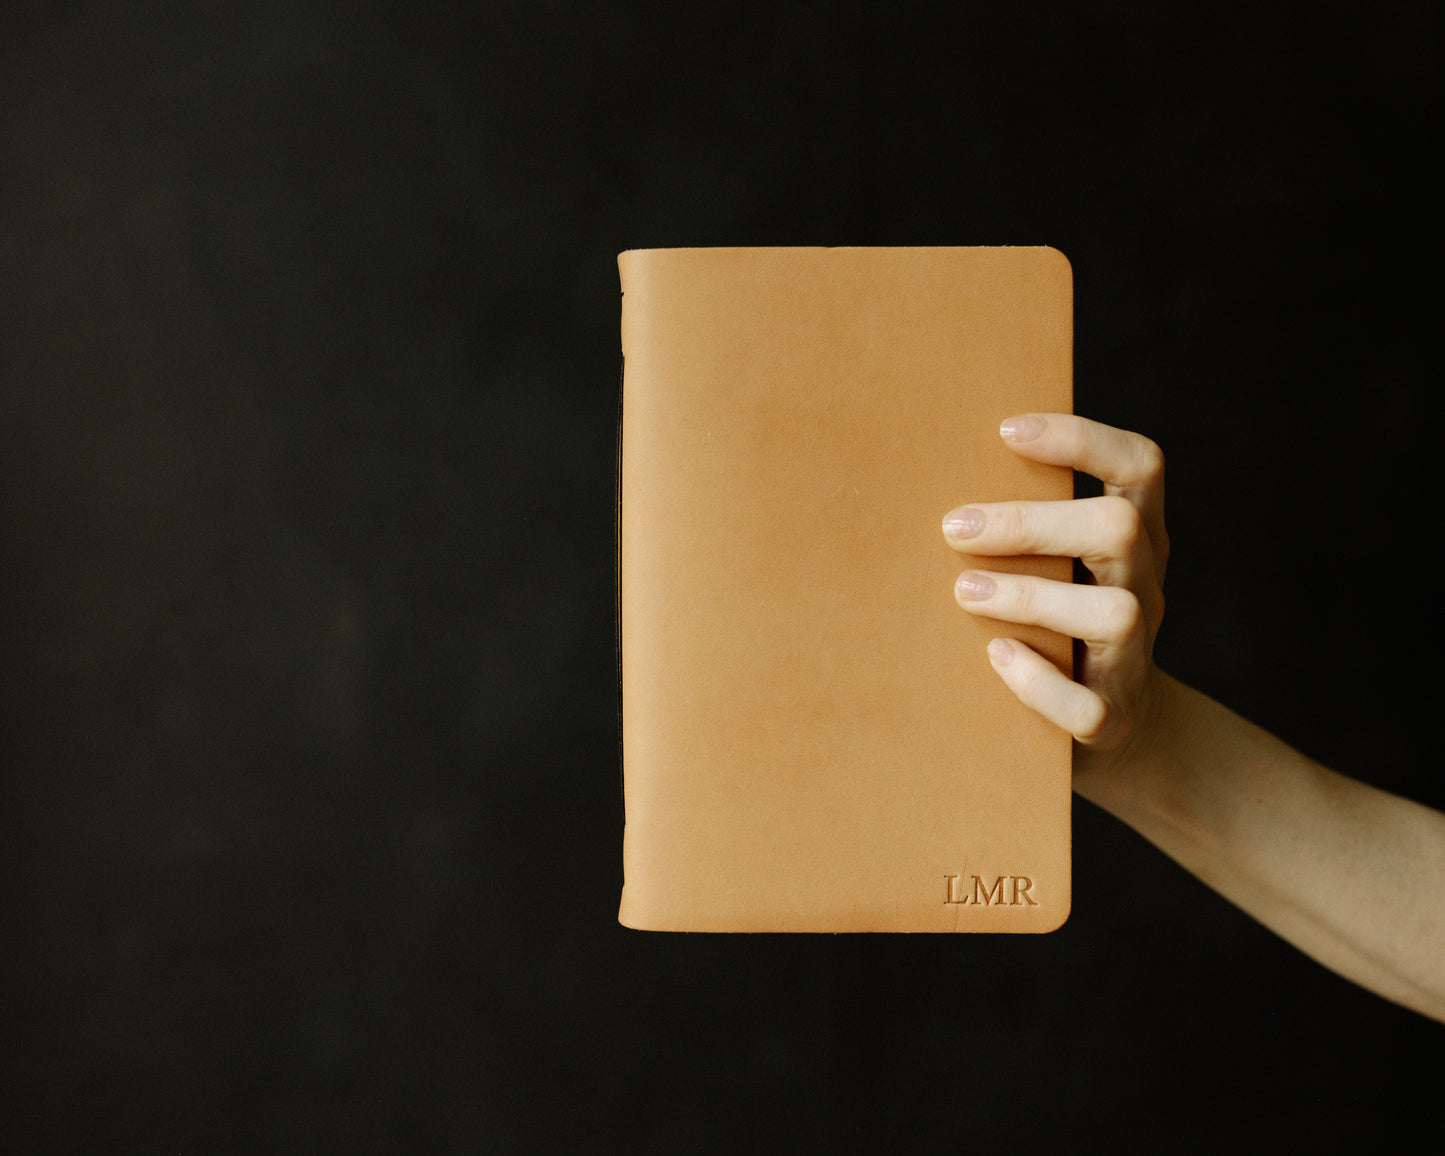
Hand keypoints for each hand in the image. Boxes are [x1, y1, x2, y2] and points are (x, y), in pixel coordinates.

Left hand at [941, 414, 1168, 780]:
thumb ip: (1024, 524)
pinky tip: (996, 658)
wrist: (1104, 726)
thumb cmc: (1054, 622)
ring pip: (1116, 614)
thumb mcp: (1056, 563)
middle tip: (955, 528)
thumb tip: (925, 475)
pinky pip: (1087, 707)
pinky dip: (1038, 684)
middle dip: (1032, 522)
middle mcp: (1144, 587)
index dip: (1081, 439)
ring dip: (1030, 596)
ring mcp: (1134, 656)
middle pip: (1120, 529)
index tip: (1006, 429)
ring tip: (964, 592)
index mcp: (1136, 537)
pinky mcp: (1110, 719)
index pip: (1138, 465)